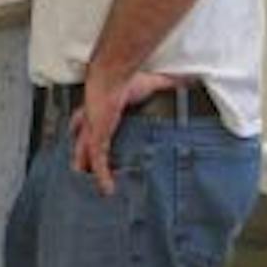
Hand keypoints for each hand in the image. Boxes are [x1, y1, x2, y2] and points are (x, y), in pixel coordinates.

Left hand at [70, 69, 178, 195]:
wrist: (112, 77)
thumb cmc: (126, 78)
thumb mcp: (150, 82)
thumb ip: (167, 83)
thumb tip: (187, 80)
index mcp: (100, 107)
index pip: (87, 119)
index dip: (84, 127)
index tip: (83, 134)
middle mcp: (91, 121)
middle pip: (80, 141)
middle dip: (80, 154)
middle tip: (83, 168)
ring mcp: (93, 132)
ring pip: (85, 156)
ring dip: (88, 170)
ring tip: (94, 186)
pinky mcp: (97, 140)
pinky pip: (98, 163)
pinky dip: (103, 177)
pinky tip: (108, 190)